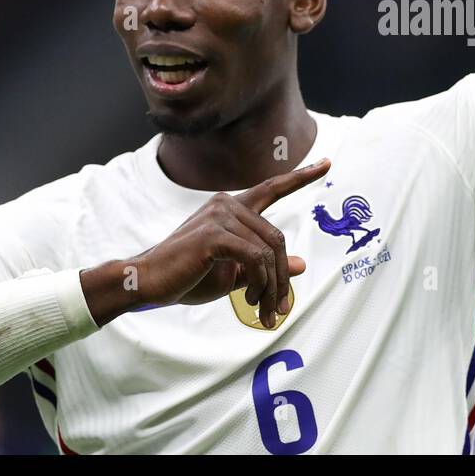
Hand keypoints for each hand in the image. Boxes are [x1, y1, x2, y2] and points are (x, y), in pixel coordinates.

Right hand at [125, 159, 328, 327]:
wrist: (147, 282)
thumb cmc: (187, 276)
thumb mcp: (233, 274)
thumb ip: (264, 266)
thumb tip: (300, 264)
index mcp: (231, 208)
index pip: (272, 188)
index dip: (302, 176)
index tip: (327, 163)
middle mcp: (227, 203)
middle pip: (276, 238)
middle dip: (280, 279)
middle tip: (277, 310)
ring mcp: (220, 215)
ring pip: (269, 251)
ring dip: (271, 287)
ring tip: (262, 311)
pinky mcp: (214, 234)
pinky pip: (255, 258)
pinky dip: (260, 283)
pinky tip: (248, 301)